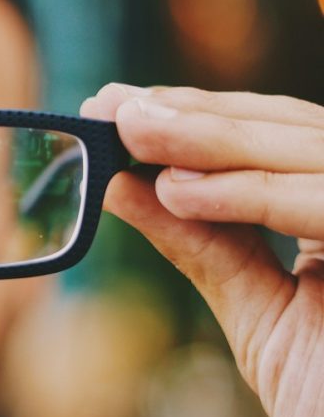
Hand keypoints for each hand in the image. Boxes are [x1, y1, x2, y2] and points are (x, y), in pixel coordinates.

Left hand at [81, 83, 323, 416]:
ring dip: (214, 138)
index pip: (281, 137)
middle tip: (113, 105)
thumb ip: (202, 243)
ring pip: (314, 149)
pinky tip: (177, 192)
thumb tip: (120, 183)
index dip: (202, 116)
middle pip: (297, 129)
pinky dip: (253, 195)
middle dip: (198, 115)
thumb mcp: (258, 312)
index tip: (120, 105)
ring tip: (130, 131)